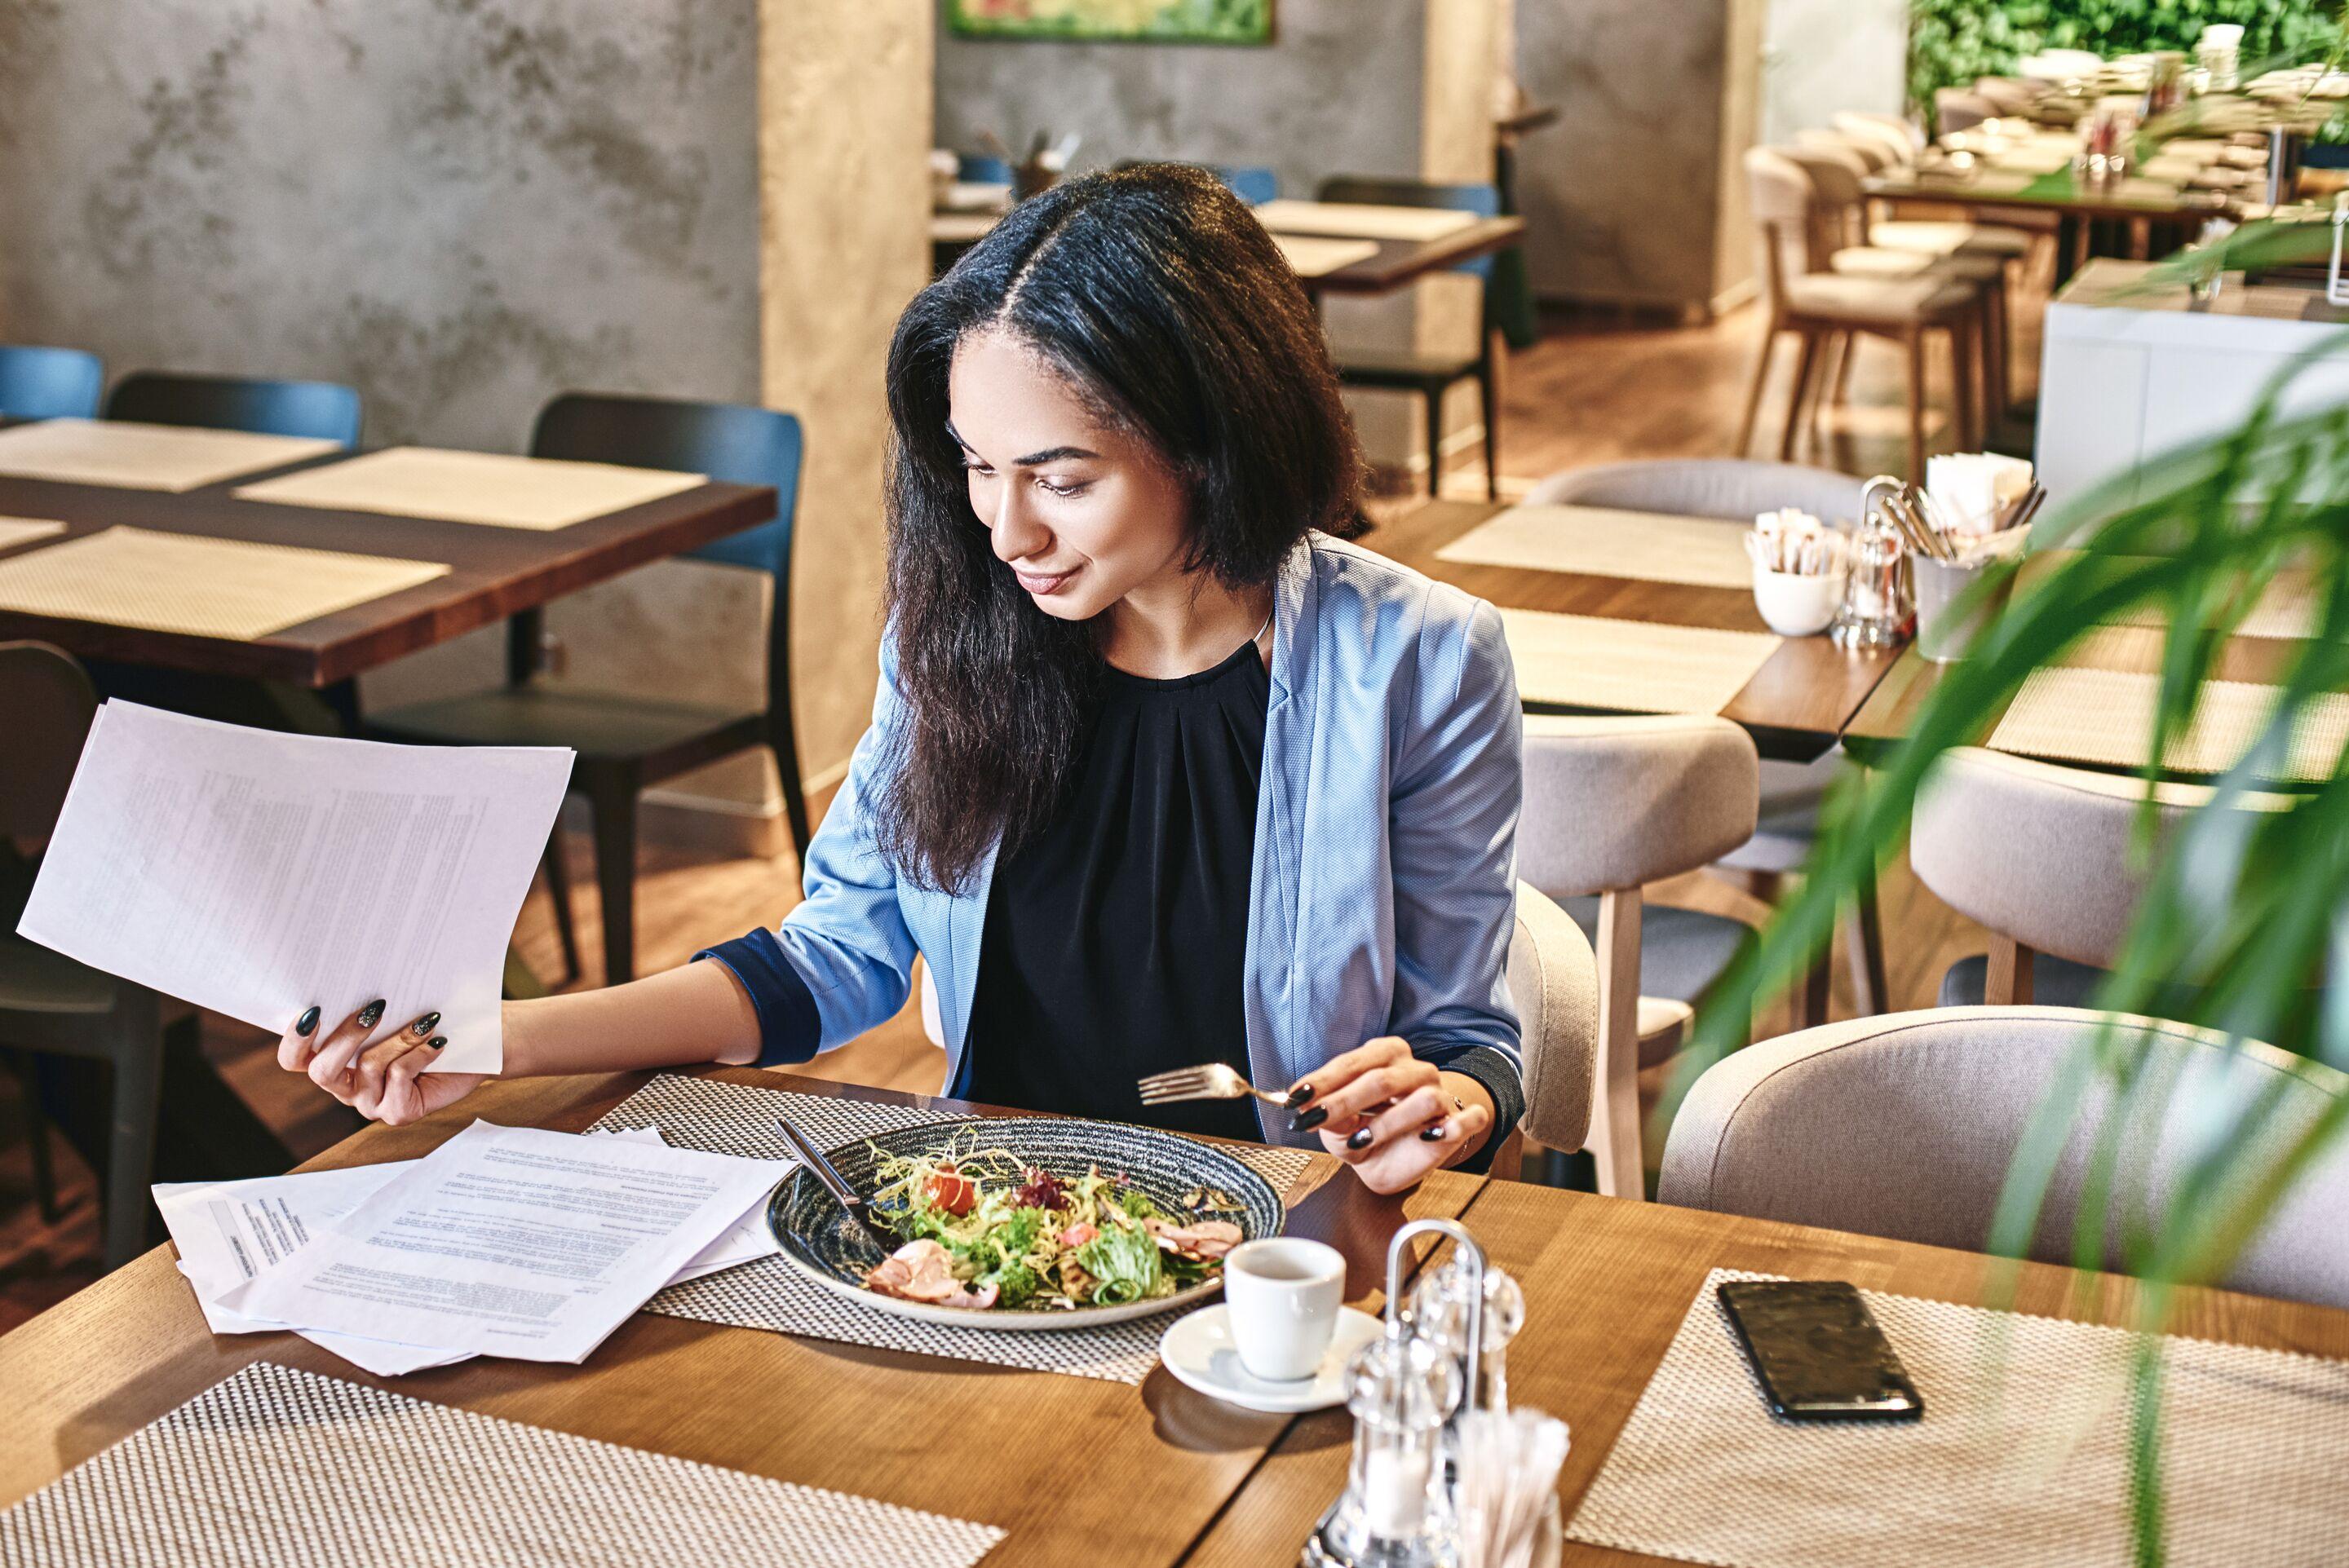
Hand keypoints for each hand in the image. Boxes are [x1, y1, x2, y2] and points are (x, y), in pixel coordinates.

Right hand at [277, 998, 487, 1127]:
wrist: (474, 1047)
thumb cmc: (427, 1023)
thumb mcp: (393, 1010)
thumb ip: (366, 1003)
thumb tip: (355, 971)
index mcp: (333, 1062)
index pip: (294, 1060)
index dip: (295, 1039)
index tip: (314, 1009)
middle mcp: (346, 1087)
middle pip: (322, 1071)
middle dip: (345, 1036)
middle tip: (376, 1008)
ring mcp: (370, 1103)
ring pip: (368, 1067)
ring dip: (399, 1037)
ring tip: (426, 1020)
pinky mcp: (398, 1113)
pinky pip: (399, 1077)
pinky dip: (419, 1053)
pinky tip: (438, 1040)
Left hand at [1286, 1037, 1493, 1194]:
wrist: (1392, 1160)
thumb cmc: (1362, 1131)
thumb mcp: (1337, 1126)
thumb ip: (1328, 1116)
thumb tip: (1312, 1109)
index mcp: (1383, 1055)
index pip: (1352, 1063)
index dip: (1323, 1081)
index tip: (1296, 1098)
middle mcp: (1413, 1069)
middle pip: (1382, 1079)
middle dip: (1345, 1100)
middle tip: (1315, 1119)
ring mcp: (1440, 1093)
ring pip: (1422, 1098)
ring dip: (1389, 1120)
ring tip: (1361, 1139)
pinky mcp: (1460, 1122)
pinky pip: (1469, 1118)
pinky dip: (1454, 1126)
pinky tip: (1431, 1136)